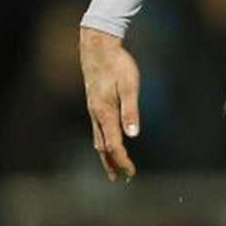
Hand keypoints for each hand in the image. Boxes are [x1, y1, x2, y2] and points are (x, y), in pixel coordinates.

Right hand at [79, 27, 141, 180]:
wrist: (98, 46)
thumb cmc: (117, 64)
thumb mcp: (130, 86)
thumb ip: (131, 110)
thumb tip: (133, 134)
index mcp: (104, 112)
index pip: (113, 145)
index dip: (122, 161)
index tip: (131, 173)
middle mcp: (96, 114)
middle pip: (102, 147)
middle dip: (112, 164)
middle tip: (122, 179)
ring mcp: (93, 109)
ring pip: (98, 139)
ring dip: (106, 156)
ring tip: (114, 169)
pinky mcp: (94, 104)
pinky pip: (97, 130)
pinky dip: (103, 143)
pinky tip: (108, 144)